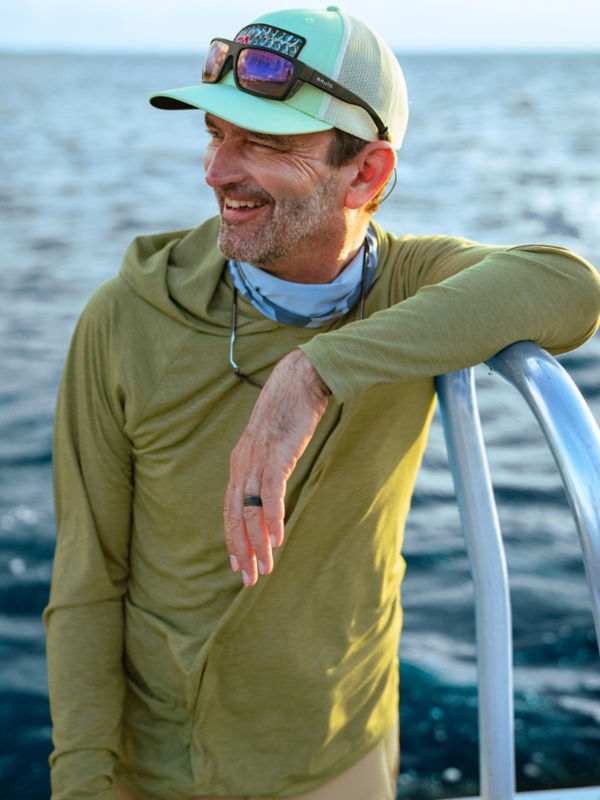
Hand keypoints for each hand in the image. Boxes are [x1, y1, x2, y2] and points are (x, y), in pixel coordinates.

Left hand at [224, 349, 329, 586]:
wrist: (297, 381)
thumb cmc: (287, 412)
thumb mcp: (272, 444)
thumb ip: (267, 465)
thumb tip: (270, 485)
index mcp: (239, 464)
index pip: (230, 510)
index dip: (233, 539)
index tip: (237, 564)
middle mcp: (241, 465)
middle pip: (236, 517)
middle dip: (241, 551)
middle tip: (247, 580)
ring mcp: (256, 461)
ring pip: (251, 511)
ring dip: (257, 544)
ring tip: (264, 569)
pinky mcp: (276, 455)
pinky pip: (271, 494)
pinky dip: (272, 518)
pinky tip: (276, 540)